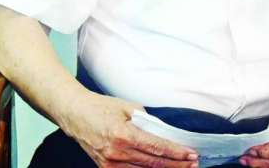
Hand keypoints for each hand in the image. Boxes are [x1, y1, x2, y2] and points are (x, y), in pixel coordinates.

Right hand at [59, 93, 198, 167]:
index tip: (191, 154)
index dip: (176, 153)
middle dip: (176, 164)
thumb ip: (147, 120)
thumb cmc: (101, 107)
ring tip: (182, 167)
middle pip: (154, 163)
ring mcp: (110, 163)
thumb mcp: (128, 107)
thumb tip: (165, 132)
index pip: (156, 147)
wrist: (75, 114)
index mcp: (123, 135)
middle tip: (193, 163)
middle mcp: (117, 153)